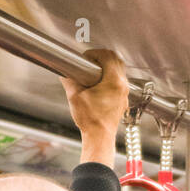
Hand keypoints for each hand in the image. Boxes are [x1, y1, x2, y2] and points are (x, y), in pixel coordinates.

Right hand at [62, 48, 127, 166]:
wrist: (99, 137)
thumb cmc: (90, 120)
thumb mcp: (74, 96)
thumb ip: (69, 80)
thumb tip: (64, 73)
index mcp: (113, 81)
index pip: (108, 56)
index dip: (95, 53)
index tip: (86, 57)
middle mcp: (122, 86)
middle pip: (117, 60)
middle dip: (103, 57)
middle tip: (90, 61)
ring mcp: (124, 94)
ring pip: (120, 71)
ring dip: (108, 67)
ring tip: (93, 72)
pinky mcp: (123, 101)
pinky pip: (120, 83)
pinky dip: (110, 78)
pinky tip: (98, 85)